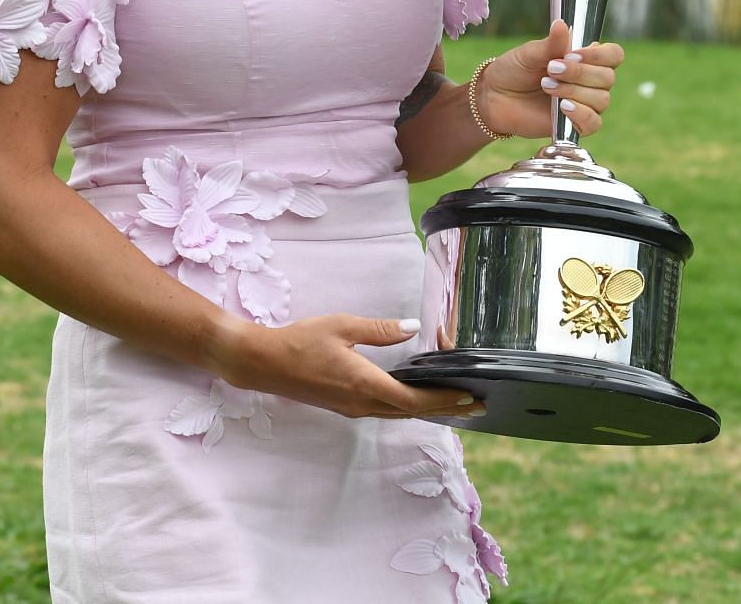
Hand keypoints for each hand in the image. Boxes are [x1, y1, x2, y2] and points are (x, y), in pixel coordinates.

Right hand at [207, 312, 484, 420]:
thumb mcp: (341, 326)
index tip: (471, 397)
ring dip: (428, 410)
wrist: (263, 364)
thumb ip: (378, 329)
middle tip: (477, 404)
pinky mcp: (345, 406)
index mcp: (365, 384)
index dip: (445, 400)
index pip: (414, 401)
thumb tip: (412, 327)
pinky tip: (416, 398)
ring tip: (454, 403)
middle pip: (412, 412)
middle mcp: (362, 403)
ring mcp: (353, 408)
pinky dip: (408, 407)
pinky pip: (385, 410)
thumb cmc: (300, 342)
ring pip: (399, 413)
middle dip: (446, 409)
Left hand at [476, 19, 623, 139]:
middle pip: (607, 77)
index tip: (572, 54)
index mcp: (585, 59)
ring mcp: (585, 103)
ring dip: (574, 91)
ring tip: (547, 86)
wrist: (495, 97)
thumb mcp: (529, 53)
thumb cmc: (514, 70)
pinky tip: (562, 106)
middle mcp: (590, 81)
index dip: (599, 55)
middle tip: (551, 69)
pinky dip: (581, 114)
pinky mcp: (575, 125)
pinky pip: (594, 123)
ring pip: (601, 99)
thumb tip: (561, 24)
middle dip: (579, 72)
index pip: (613, 55)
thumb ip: (550, 43)